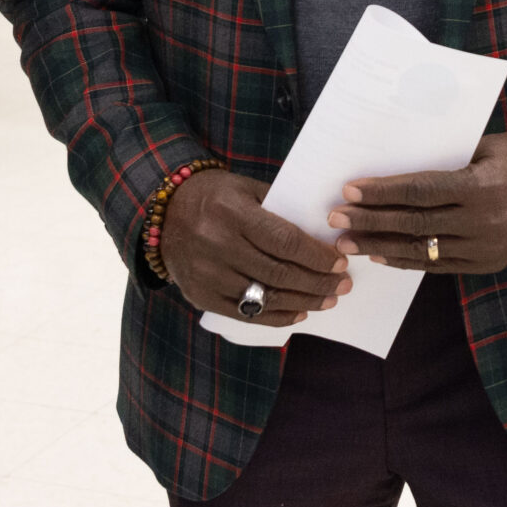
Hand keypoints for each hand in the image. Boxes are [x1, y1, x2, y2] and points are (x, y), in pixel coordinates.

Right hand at [159, 169, 349, 324]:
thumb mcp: (246, 189)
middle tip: (343, 284)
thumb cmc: (215, 197)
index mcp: (232, 213)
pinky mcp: (200, 296)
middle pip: (279, 273)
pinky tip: (300, 312)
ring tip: (329, 300)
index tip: (340, 262)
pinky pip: (246, 314)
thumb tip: (324, 235)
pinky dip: (277, 316)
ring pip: (265, 297)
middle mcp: (217, 245)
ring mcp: (207, 274)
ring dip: (304, 301)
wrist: (163, 213)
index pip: (284, 241)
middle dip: (317, 282)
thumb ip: (280, 210)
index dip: (317, 256)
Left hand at [329, 130, 506, 274]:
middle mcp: (485, 222)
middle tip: (335, 218)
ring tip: (347, 242)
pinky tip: (381, 255)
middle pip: (415, 223)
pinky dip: (407, 260)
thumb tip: (390, 167)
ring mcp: (487, 248)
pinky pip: (439, 266)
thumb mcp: (483, 146)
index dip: (382, 193)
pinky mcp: (488, 264)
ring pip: (423, 250)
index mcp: (483, 187)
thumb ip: (443, 161)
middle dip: (371, 221)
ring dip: (380, 246)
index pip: (421, 192)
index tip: (350, 190)